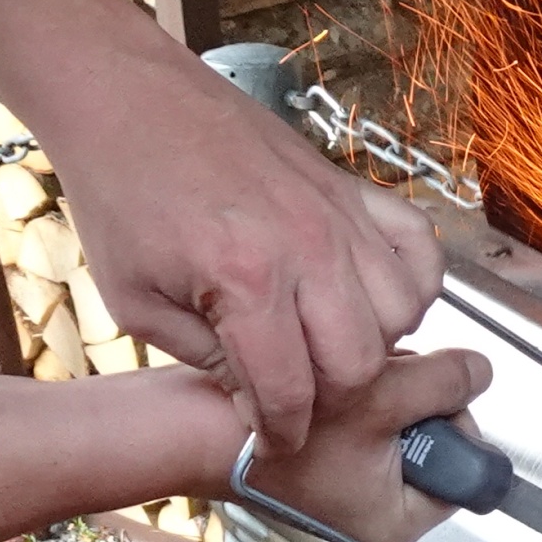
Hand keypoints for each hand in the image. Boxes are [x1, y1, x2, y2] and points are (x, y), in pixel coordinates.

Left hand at [46, 57, 444, 449]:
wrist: (131, 100)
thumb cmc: (122, 195)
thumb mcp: (137, 302)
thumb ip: (207, 360)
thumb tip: (260, 398)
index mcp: (246, 279)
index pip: (293, 391)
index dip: (283, 433)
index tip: (273, 441)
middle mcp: (308, 246)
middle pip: (361, 364)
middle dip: (329, 401)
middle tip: (295, 398)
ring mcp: (339, 214)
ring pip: (402, 314)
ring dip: (371, 346)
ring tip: (325, 348)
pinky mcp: (352, 188)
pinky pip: (419, 251)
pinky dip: (411, 286)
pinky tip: (369, 299)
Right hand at [239, 348, 491, 541]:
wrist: (197, 430)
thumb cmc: (279, 438)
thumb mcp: (382, 401)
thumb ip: (443, 384)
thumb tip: (479, 372)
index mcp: (397, 524)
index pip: (465, 472)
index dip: (454, 421)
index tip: (433, 393)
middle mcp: (374, 512)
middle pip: (434, 441)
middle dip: (413, 400)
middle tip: (381, 387)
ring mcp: (347, 485)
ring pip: (398, 420)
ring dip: (382, 390)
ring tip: (348, 387)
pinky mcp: (323, 458)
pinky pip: (364, 416)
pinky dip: (354, 393)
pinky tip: (330, 385)